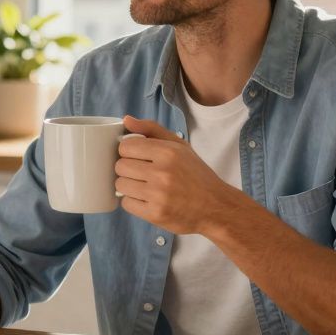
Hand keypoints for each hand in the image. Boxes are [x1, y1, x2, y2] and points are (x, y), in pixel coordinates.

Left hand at [115, 115, 242, 234]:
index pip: (125, 147)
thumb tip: (126, 119)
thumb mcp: (180, 146)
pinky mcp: (155, 214)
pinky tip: (147, 199)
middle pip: (120, 166)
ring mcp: (158, 195)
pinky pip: (126, 204)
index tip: (137, 157)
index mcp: (168, 152)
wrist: (215, 206)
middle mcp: (162, 172)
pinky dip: (133, 202)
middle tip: (141, 173)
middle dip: (128, 169)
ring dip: (128, 186)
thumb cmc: (195, 174)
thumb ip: (152, 129)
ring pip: (120, 185)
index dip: (128, 152)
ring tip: (144, 187)